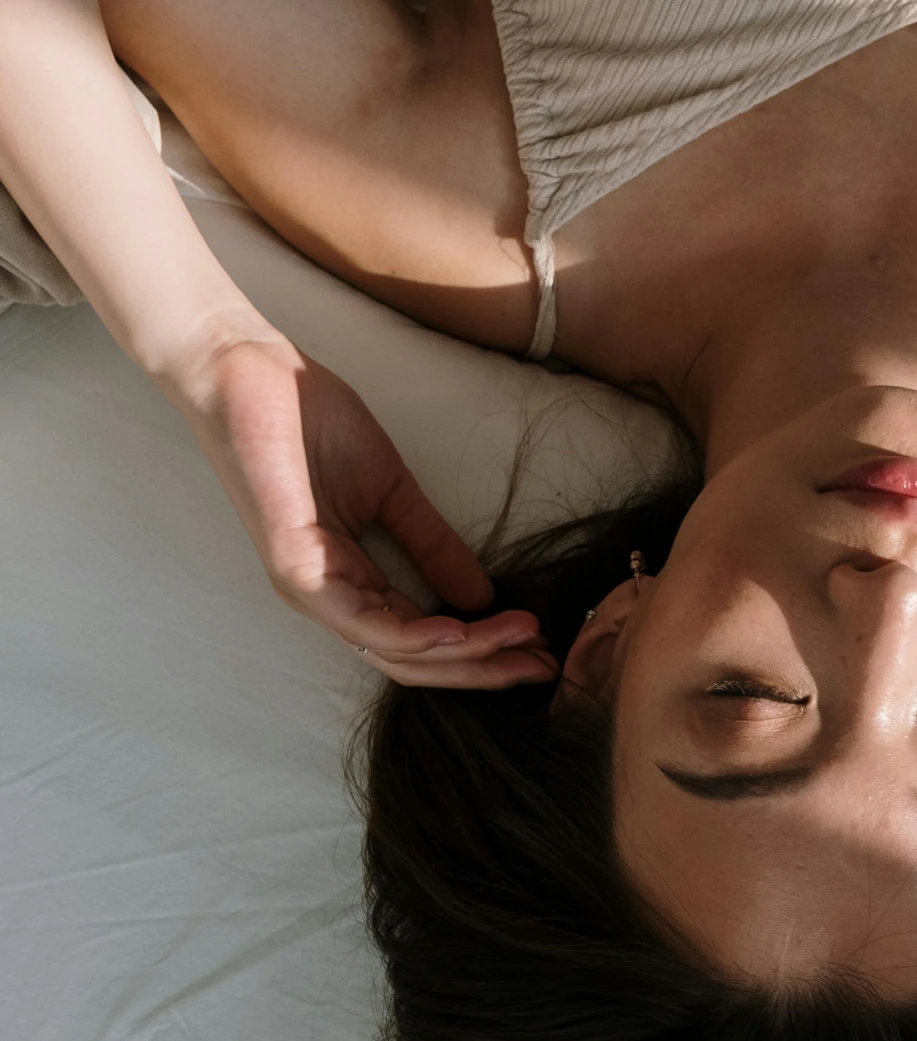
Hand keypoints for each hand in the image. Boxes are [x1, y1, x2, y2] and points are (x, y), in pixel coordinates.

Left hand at [173, 330, 557, 688]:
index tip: (539, 642)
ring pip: (392, 651)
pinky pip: (360, 620)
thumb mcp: (392, 489)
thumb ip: (433, 544)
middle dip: (482, 668)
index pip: (422, 640)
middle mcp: (327, 597)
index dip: (483, 649)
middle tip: (543, 663)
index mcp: (348, 581)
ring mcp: (308, 587)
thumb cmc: (310, 422)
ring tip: (519, 639)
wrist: (249, 373)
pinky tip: (458, 629)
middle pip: (412, 661)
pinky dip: (413, 634)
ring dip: (462, 654)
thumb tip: (481, 596)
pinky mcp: (295, 566)